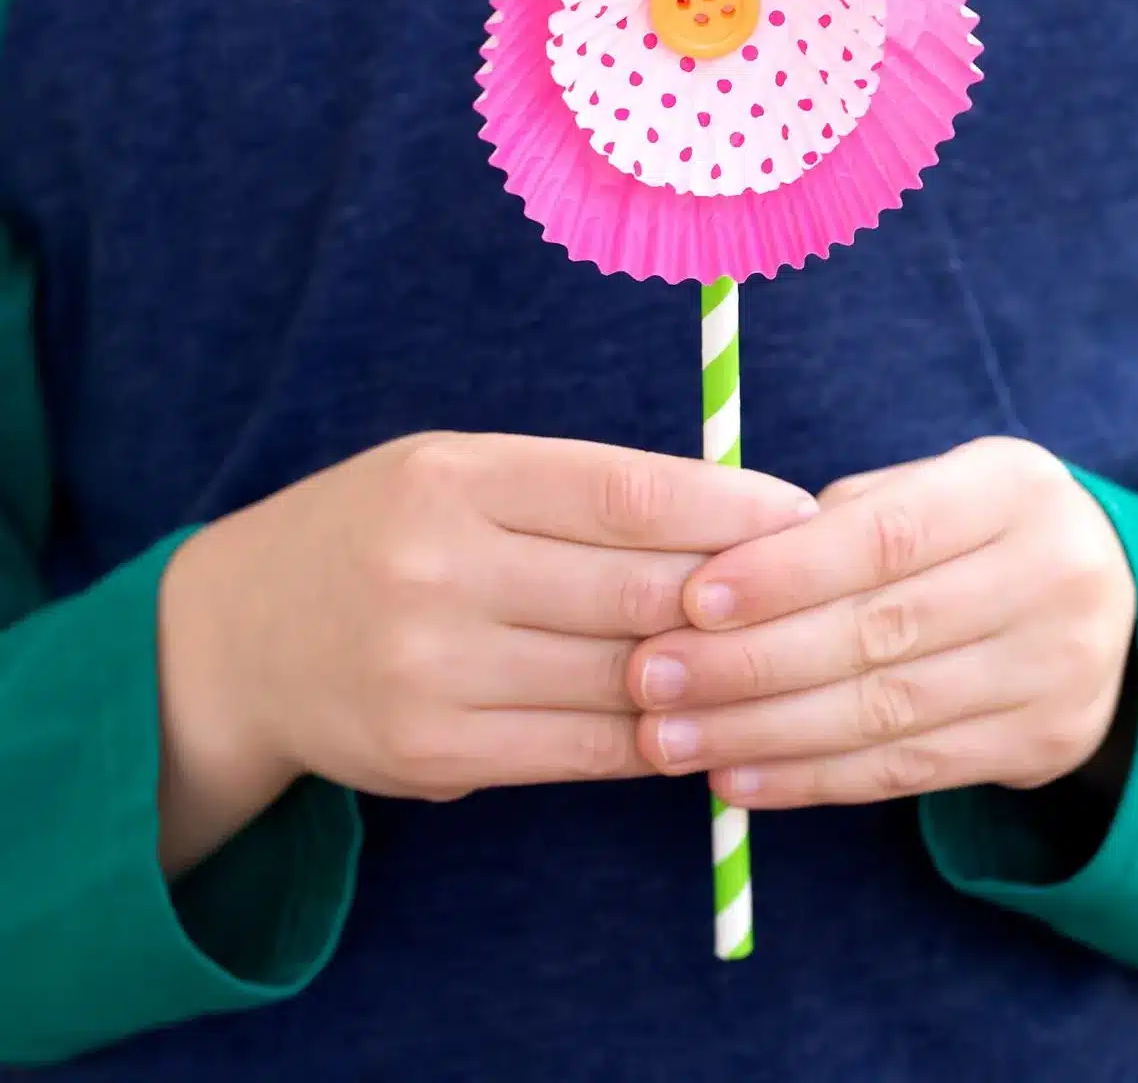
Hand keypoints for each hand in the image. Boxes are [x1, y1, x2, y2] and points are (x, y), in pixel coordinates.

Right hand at [156, 433, 815, 870]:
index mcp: (455, 476)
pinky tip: (704, 721)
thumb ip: (572, 494)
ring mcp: (430, 666)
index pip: (627, 490)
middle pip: (637, 589)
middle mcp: (437, 566)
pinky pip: (582, 750)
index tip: (799, 514)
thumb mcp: (455, 475)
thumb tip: (725, 518)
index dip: (729, 505)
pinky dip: (658, 740)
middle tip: (808, 594)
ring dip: (713, 676)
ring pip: (622, 677)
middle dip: (738, 596)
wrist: (241, 636)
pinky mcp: (430, 749)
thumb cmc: (381, 535)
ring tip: (775, 661)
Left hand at [628, 438, 1136, 807]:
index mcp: (1012, 491)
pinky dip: (813, 778)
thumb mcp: (922, 489)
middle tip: (653, 679)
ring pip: (887, 712)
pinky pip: (907, 771)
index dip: (783, 574)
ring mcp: (1058, 671)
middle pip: (880, 632)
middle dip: (751, 662)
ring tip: (672, 739)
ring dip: (765, 732)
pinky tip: (739, 778)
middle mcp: (1051, 578)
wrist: (1103, 595)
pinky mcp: (1040, 744)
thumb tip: (711, 579)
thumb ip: (832, 524)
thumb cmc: (965, 529)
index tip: (689, 601)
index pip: (886, 537)